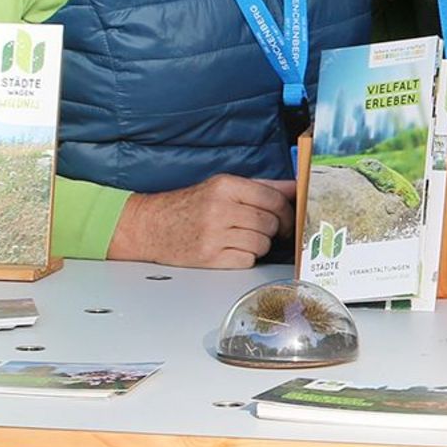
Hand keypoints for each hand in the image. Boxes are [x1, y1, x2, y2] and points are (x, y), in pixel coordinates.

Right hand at [106, 175, 296, 267]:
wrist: (151, 227)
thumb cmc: (189, 206)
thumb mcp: (221, 187)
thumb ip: (260, 187)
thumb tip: (295, 188)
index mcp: (225, 186)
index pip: (274, 199)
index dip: (287, 211)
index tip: (289, 218)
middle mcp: (220, 208)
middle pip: (271, 223)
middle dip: (273, 229)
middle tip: (264, 229)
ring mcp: (214, 235)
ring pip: (262, 244)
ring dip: (259, 245)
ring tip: (242, 238)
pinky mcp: (210, 258)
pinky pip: (248, 260)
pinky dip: (245, 258)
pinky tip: (231, 250)